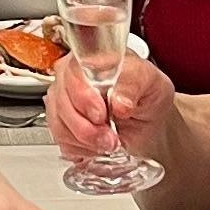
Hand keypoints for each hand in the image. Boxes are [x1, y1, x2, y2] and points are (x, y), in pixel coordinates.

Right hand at [46, 46, 173, 165]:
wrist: (149, 116)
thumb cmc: (146, 92)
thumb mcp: (150, 81)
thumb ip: (134, 85)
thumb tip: (119, 102)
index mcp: (88, 60)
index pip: (71, 74)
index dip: (83, 97)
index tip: (100, 115)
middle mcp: (69, 79)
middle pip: (61, 103)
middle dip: (86, 127)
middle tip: (110, 137)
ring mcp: (62, 103)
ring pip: (59, 125)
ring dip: (86, 141)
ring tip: (109, 142)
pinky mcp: (63, 126)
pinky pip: (63, 141)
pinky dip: (83, 149)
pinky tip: (99, 146)